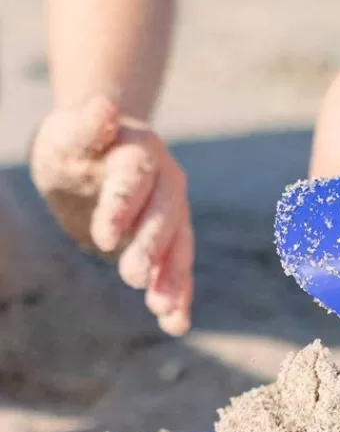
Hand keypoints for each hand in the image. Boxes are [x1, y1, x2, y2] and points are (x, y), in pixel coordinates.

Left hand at [30, 96, 193, 335]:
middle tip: (132, 279)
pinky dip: (179, 298)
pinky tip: (175, 325)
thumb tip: (104, 106)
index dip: (121, 208)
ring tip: (162, 311)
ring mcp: (174, 216)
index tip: (103, 238)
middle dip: (150, 250)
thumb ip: (84, 125)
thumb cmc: (74, 147)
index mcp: (143, 153)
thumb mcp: (68, 134)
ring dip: (173, 281)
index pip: (134, 181)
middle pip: (163, 219)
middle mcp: (168, 185)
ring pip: (178, 249)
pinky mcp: (172, 245)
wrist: (97, 162)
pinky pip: (179, 272)